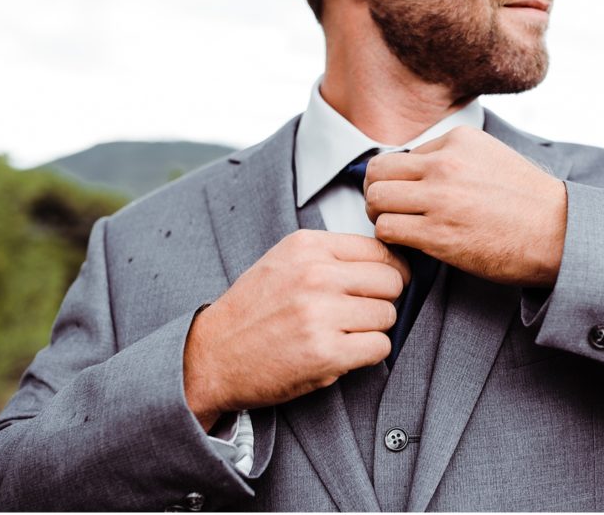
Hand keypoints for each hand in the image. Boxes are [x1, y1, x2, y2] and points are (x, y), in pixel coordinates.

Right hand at [182, 230, 409, 429]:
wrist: (212, 357)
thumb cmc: (254, 311)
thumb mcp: (285, 262)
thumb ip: (331, 256)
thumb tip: (389, 260)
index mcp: (307, 246)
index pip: (379, 249)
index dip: (389, 270)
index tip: (381, 285)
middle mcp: (315, 275)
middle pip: (391, 281)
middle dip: (383, 299)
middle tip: (360, 313)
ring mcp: (320, 314)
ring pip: (388, 315)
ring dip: (374, 329)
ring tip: (343, 333)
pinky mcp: (325, 353)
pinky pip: (380, 347)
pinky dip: (368, 353)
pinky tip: (342, 352)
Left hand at [363, 126, 566, 286]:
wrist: (558, 233)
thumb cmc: (528, 202)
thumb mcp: (492, 158)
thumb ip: (454, 158)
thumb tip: (416, 170)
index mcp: (458, 141)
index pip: (402, 155)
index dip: (400, 180)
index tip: (412, 197)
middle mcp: (445, 165)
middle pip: (378, 172)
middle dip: (377, 193)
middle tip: (389, 211)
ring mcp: (440, 198)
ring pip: (376, 200)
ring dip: (380, 217)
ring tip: (398, 228)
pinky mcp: (438, 234)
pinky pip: (387, 229)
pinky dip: (390, 240)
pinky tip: (408, 245)